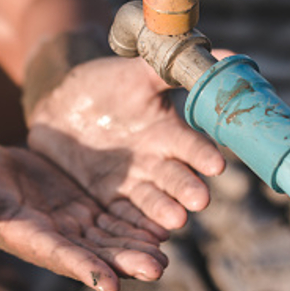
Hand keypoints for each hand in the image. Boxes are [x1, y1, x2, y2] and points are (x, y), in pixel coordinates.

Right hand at [0, 141, 167, 290]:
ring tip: (165, 253)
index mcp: (24, 235)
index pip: (56, 254)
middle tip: (157, 267)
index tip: (109, 283)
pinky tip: (160, 226)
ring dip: (135, 247)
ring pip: (108, 240)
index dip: (83, 268)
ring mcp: (69, 223)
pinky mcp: (80, 207)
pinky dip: (134, 224)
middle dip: (123, 262)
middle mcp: (52, 236)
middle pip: (93, 254)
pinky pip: (112, 218)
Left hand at [27, 56, 225, 234]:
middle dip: (187, 189)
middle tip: (199, 200)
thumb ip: (173, 68)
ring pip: (152, 200)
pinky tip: (144, 236)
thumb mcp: (138, 72)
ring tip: (174, 221)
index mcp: (168, 132)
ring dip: (164, 211)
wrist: (63, 102)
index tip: (216, 163)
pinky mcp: (108, 196)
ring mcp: (133, 181)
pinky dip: (133, 226)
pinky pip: (122, 214)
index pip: (191, 145)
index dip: (202, 154)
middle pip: (176, 178)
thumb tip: (227, 54)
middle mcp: (157, 161)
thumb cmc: (106, 83)